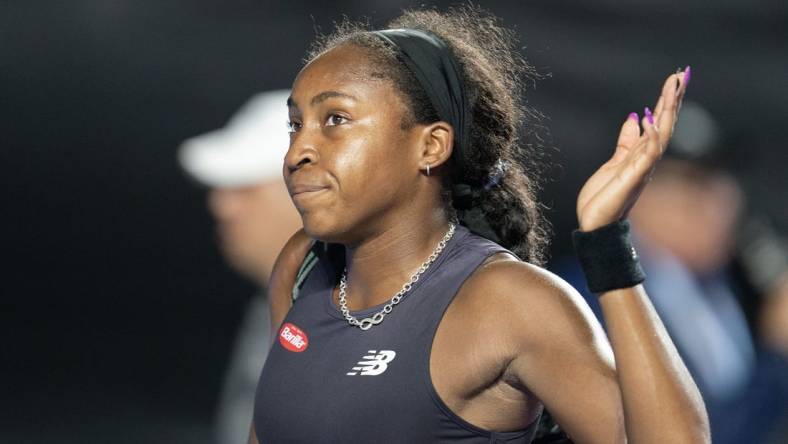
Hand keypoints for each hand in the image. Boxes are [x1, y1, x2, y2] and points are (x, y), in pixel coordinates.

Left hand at [576, 67, 689, 230]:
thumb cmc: (604, 198)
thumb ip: (626, 143)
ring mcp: (641, 169)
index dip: (667, 101)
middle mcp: (647, 160)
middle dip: (673, 99)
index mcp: (641, 155)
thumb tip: (635, 119)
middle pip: (665, 124)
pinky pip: (645, 155)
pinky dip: (650, 137)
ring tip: (673, 88)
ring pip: (661, 135)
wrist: (595, 225)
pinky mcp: (632, 178)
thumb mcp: (614, 163)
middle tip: (683, 74)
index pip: (658, 123)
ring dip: (667, 111)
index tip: (676, 78)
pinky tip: (650, 119)